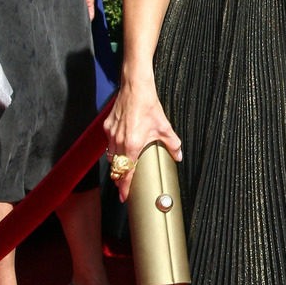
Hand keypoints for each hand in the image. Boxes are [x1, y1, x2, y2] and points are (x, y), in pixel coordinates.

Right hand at [103, 79, 182, 201]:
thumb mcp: (164, 127)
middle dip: (120, 178)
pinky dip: (113, 150)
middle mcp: (119, 142)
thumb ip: (172, 144)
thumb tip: (178, 155)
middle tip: (124, 186)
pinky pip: (109, 144)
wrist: (135, 87)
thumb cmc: (148, 106)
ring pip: (111, 157)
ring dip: (116, 165)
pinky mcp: (107, 127)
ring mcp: (111, 134)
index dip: (124, 187)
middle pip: (116, 168)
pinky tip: (121, 149)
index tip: (124, 197)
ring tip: (123, 169)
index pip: (126, 172)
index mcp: (133, 145)